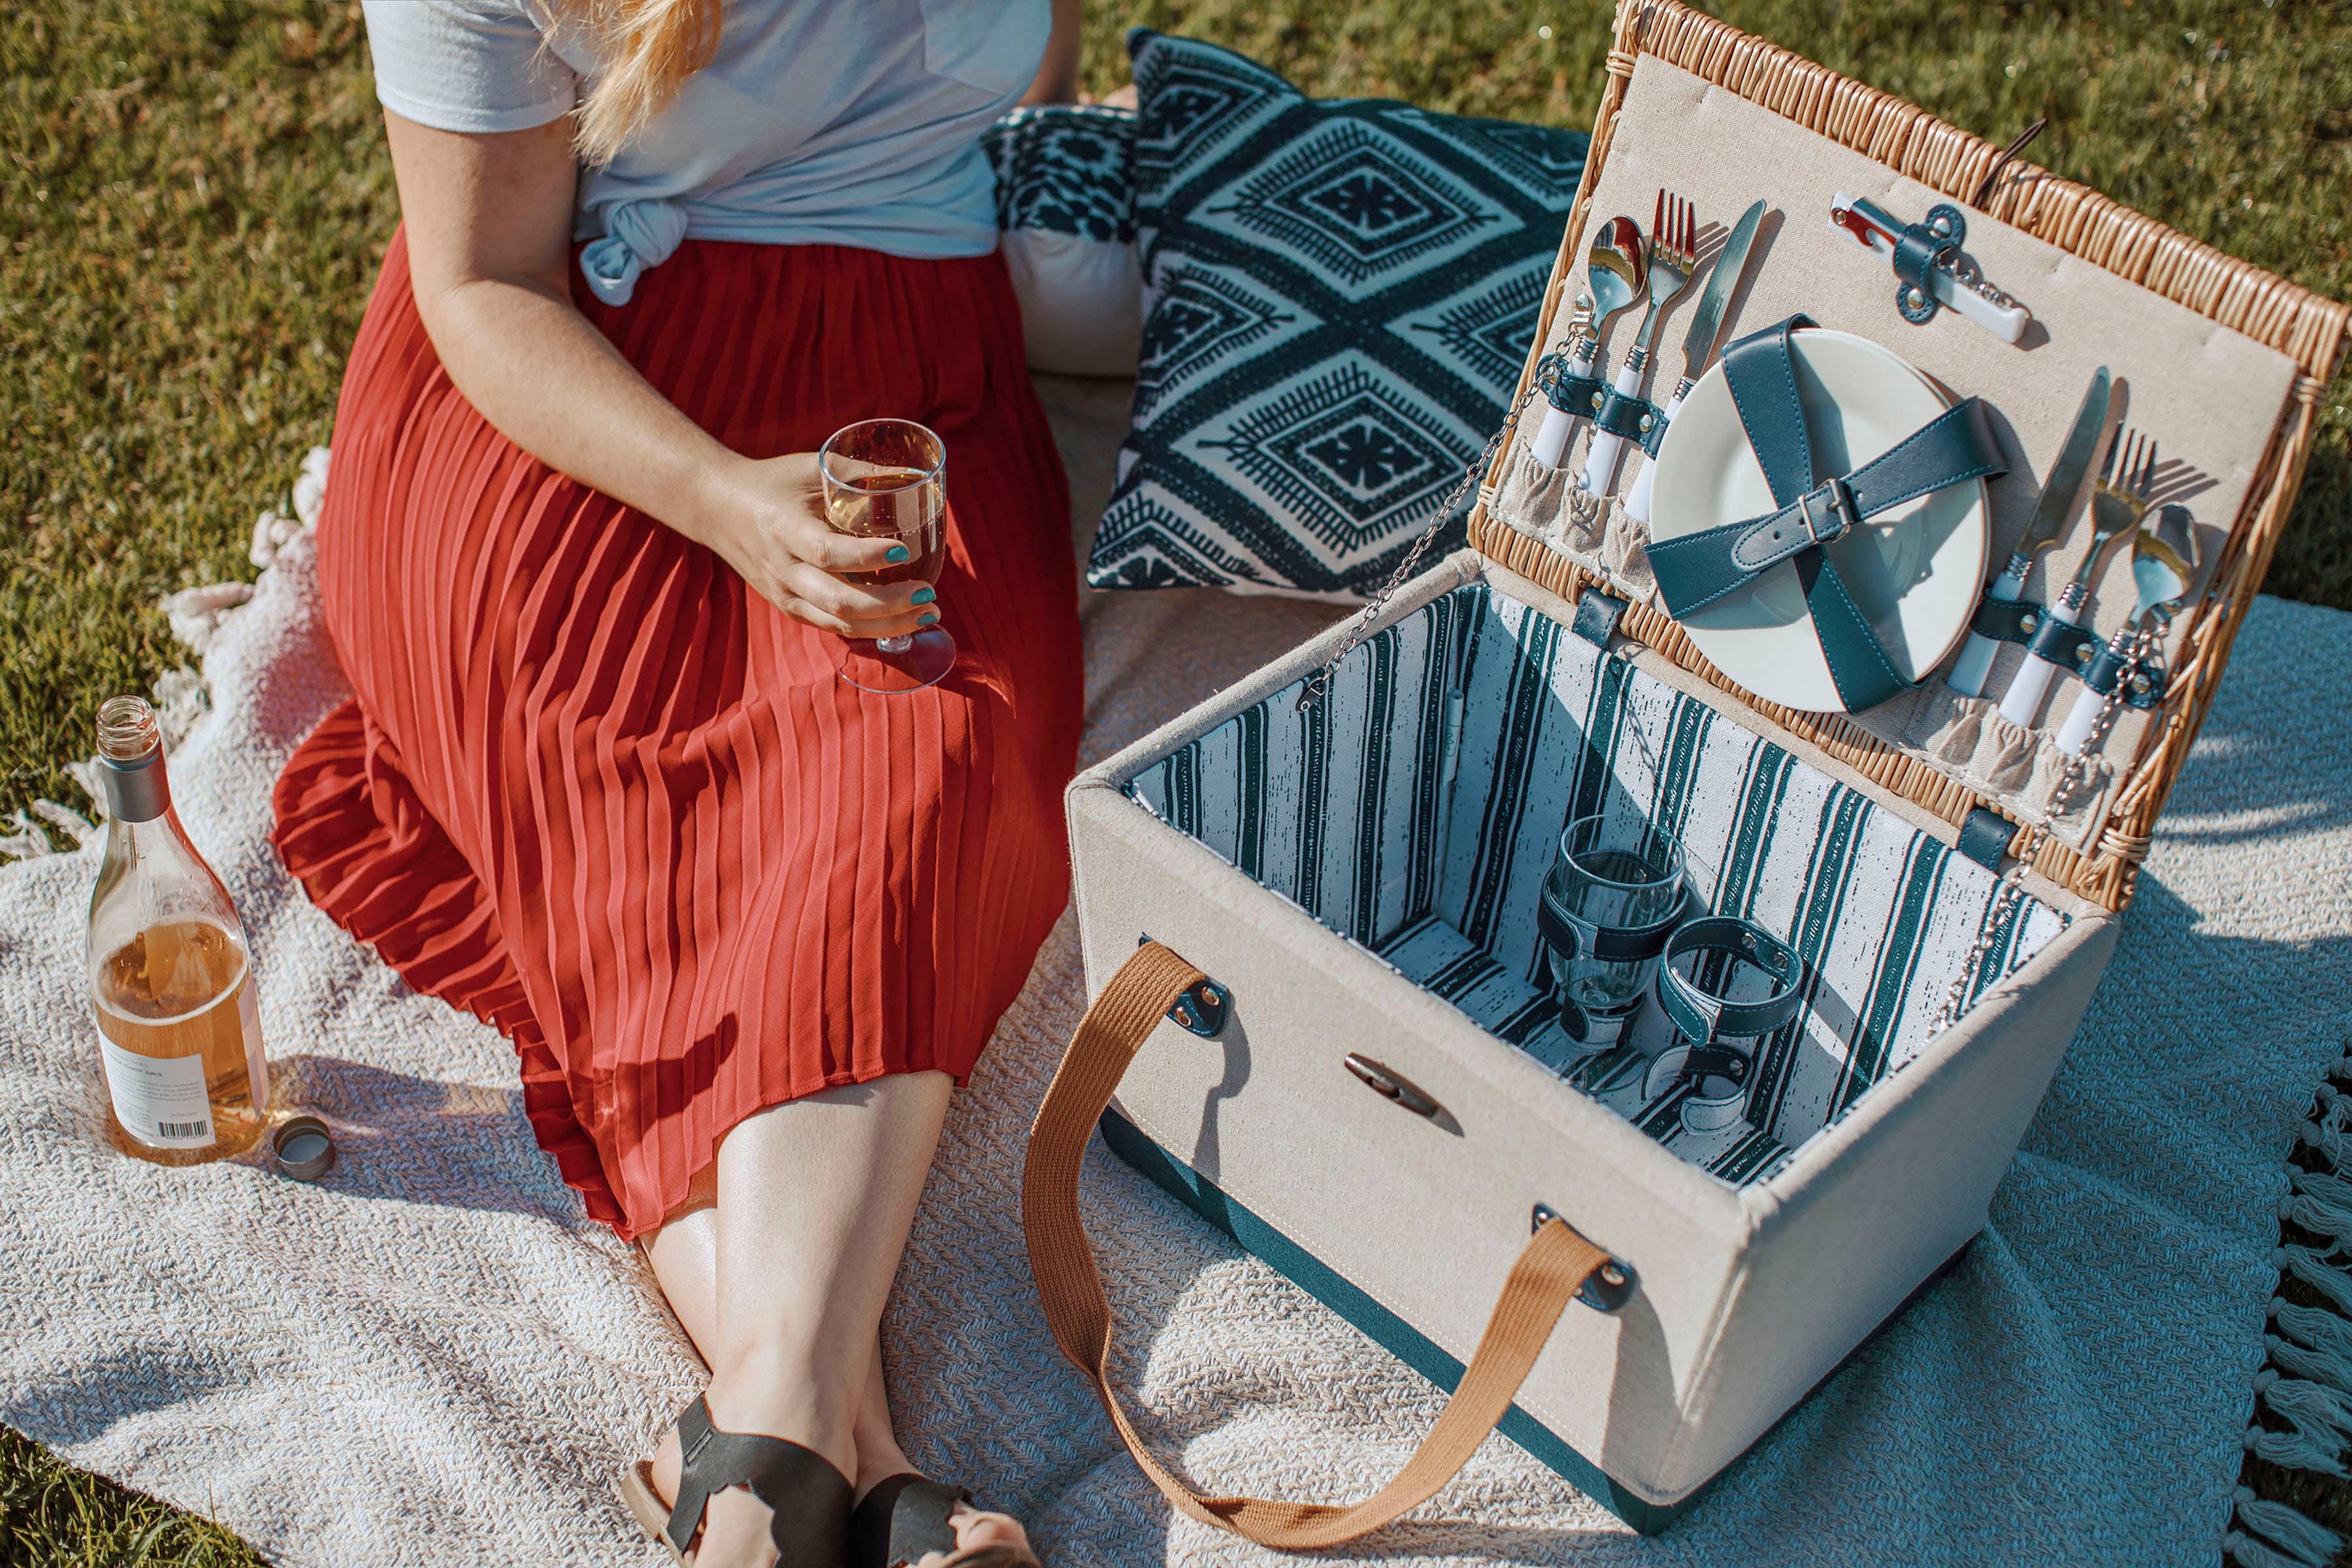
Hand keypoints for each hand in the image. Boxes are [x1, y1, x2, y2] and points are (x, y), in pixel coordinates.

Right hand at [692, 453, 939, 639]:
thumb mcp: (810, 468)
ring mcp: (785, 595)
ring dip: (889, 625)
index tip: (904, 550)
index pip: (829, 553)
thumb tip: (916, 475)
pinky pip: (834, 627)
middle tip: (929, 596)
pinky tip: (902, 623)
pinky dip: (871, 629)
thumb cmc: (771, 483)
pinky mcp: (790, 608)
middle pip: (840, 601)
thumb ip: (859, 472)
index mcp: (784, 530)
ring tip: (927, 615)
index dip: (868, 557)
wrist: (717, 507)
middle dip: (891, 605)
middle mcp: (783, 570)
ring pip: (840, 623)